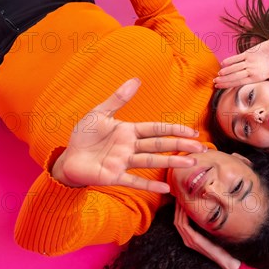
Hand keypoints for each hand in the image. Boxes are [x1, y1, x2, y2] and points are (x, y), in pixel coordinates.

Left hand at [52, 78, 206, 192]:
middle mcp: (130, 147)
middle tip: (201, 148)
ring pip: (152, 161)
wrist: (67, 158)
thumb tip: (137, 80)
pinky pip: (134, 181)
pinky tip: (165, 189)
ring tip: (190, 163)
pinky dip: (149, 186)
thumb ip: (118, 98)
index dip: (174, 129)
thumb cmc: (83, 137)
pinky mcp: (114, 176)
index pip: (156, 129)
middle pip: (159, 145)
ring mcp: (124, 162)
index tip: (192, 132)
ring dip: (171, 162)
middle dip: (180, 145)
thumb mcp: (99, 113)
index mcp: (128, 131)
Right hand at [174, 203, 240, 268]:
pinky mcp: (194, 241)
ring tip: (181, 198)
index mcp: (190, 238)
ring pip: (179, 222)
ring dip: (179, 210)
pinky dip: (184, 216)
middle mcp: (187, 239)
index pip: (180, 222)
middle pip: (177, 221)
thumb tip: (208, 211)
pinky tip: (187, 208)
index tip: (181, 198)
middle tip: (179, 195)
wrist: (225, 260)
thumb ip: (207, 226)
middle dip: (177, 208)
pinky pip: (185, 226)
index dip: (178, 210)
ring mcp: (189, 241)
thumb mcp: (212, 234)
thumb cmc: (221, 248)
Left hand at [214, 26, 268, 94]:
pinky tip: (222, 63)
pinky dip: (231, 60)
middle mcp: (251, 71)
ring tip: (217, 76)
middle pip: (235, 76)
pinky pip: (238, 57)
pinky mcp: (248, 53)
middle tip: (215, 84)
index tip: (222, 88)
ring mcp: (248, 62)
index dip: (231, 85)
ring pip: (234, 68)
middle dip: (225, 80)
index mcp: (257, 77)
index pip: (241, 82)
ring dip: (226, 71)